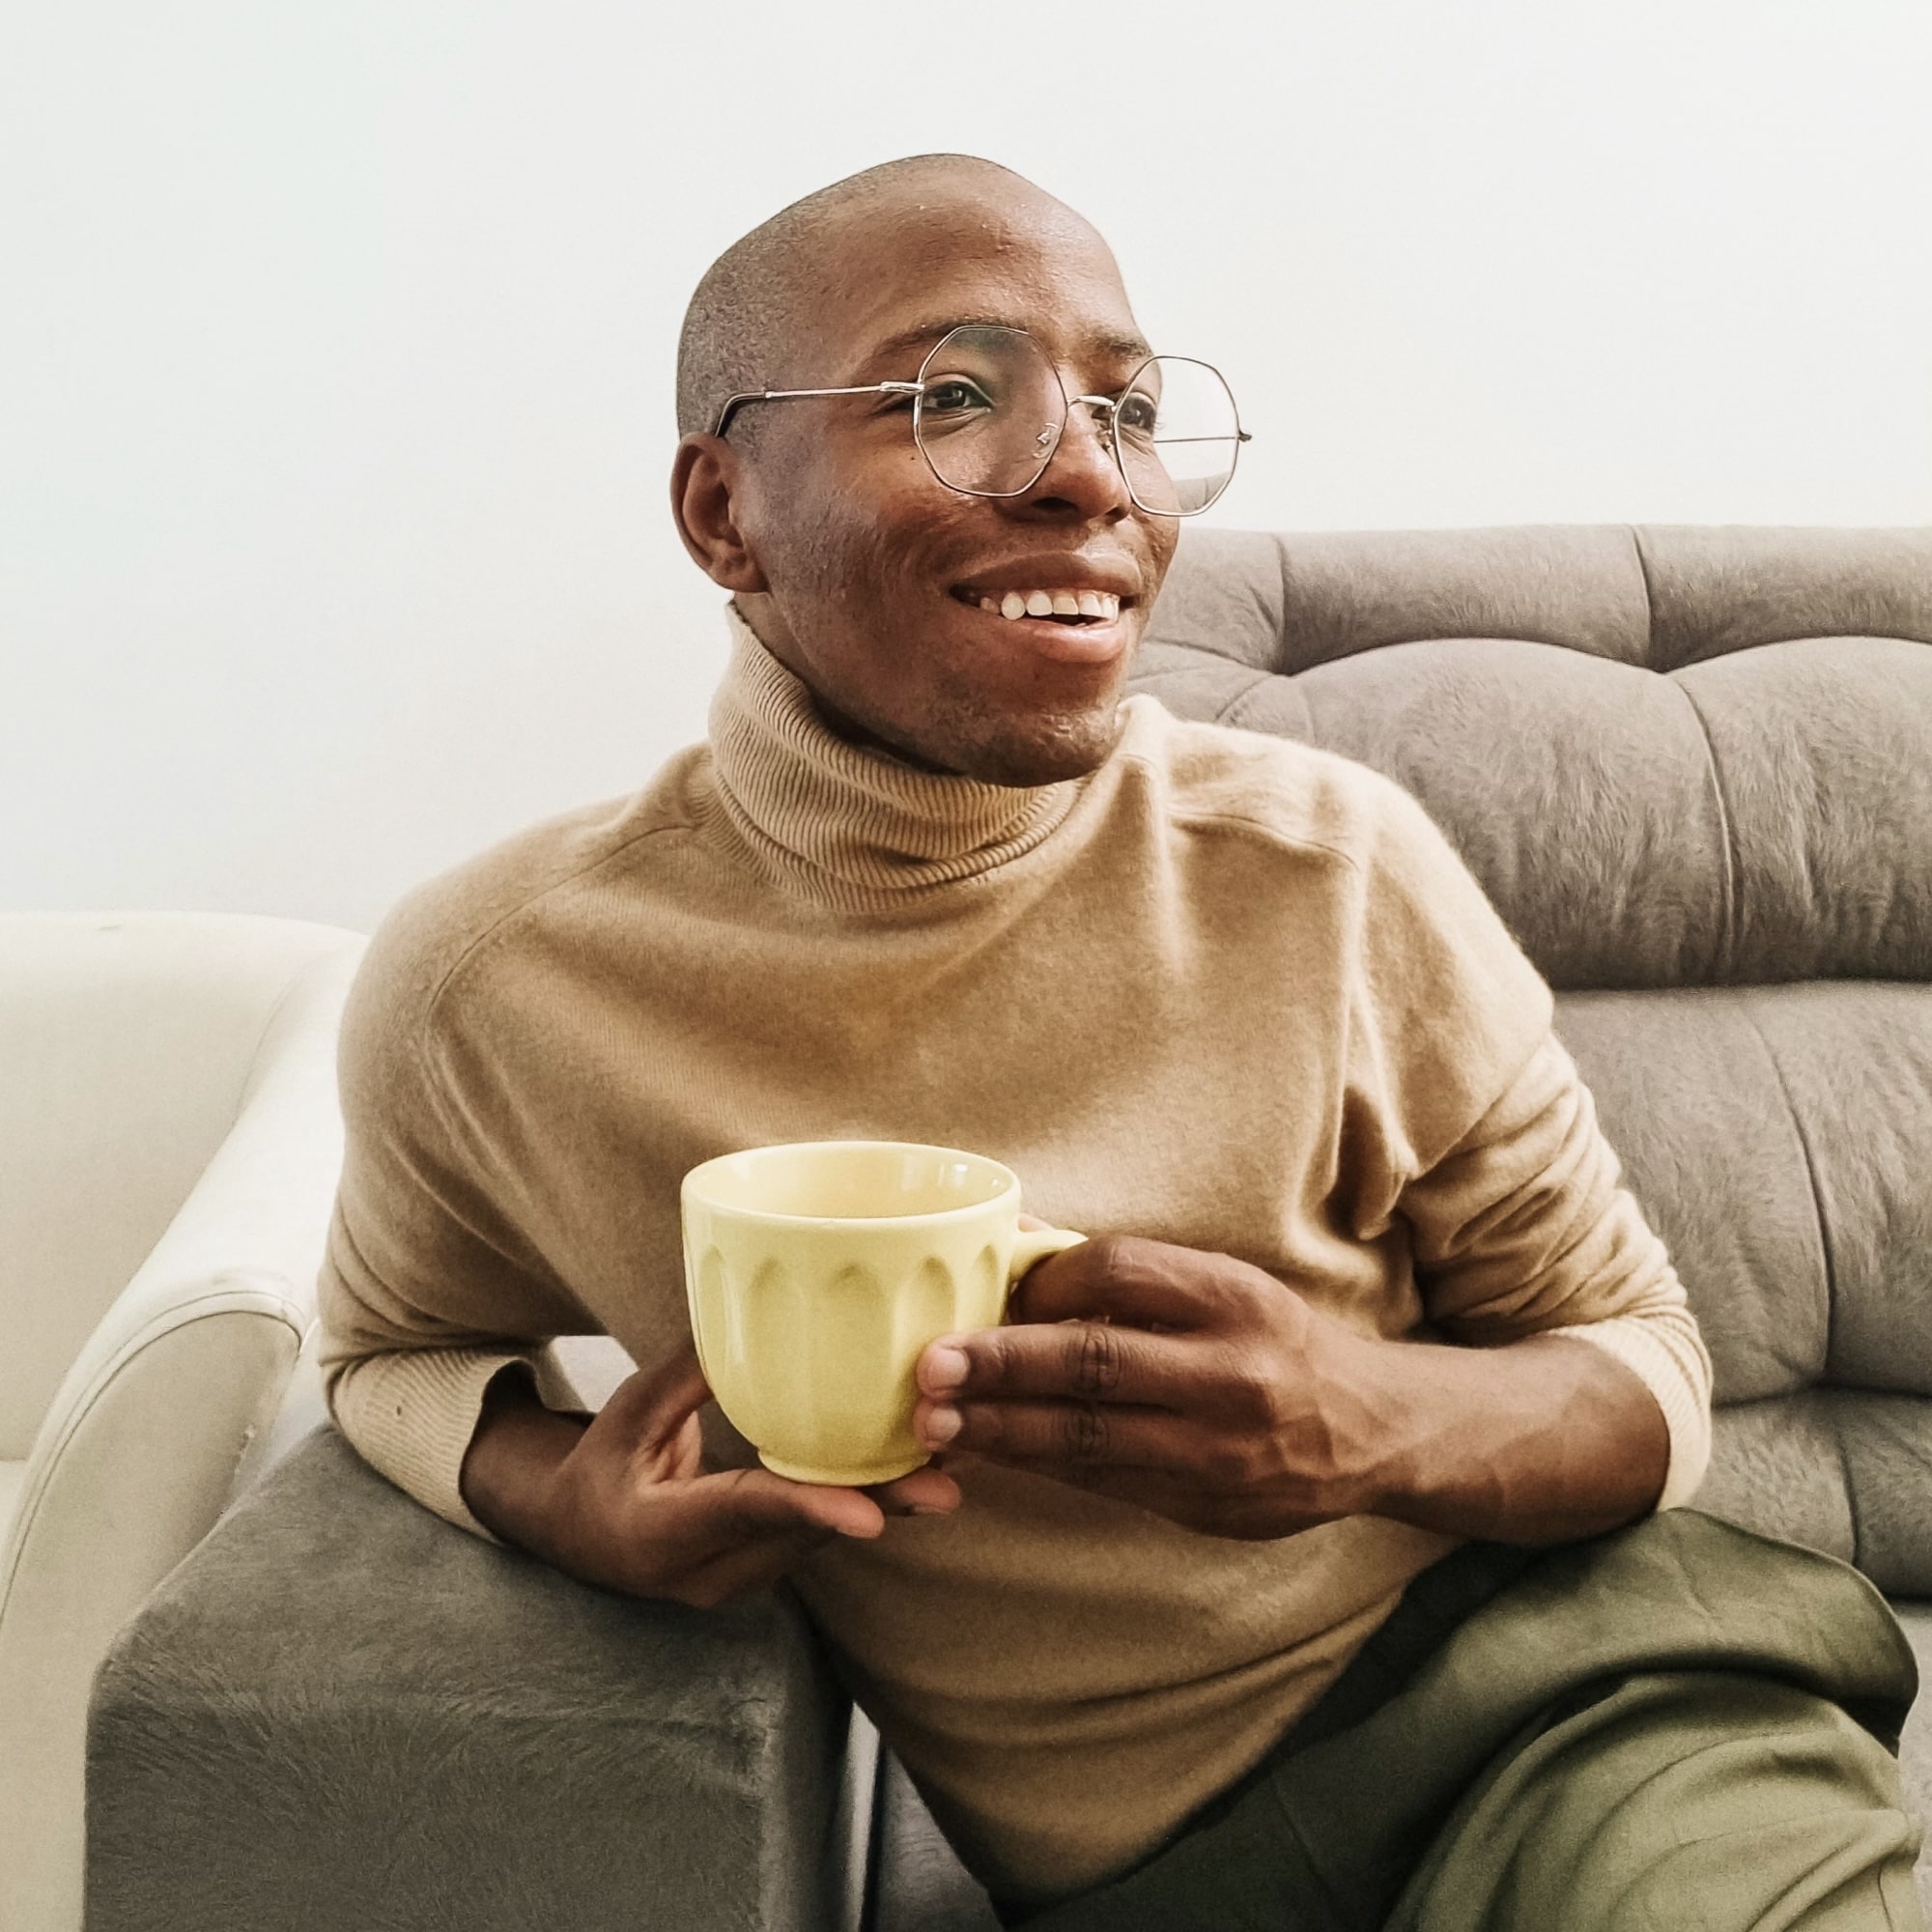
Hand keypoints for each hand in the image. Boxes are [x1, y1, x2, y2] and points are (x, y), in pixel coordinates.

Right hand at [462, 1350, 960, 1606]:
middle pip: (801, 1539)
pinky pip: (818, 1537)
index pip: (743, 1517)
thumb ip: (687, 1371)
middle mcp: (704, 1573)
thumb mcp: (629, 1412)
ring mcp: (737, 1580)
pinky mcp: (762, 1570)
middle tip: (944, 1484)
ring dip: (883, 1507)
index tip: (872, 1516)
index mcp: (657, 1535)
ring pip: (819, 1543)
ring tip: (949, 1468)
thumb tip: (747, 1306)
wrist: (576, 1534)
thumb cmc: (601, 1462)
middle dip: (876, 1508)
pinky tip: (917, 1472)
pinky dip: (864, 1503)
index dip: (810, 1510)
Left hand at [911, 1235, 1379, 1538]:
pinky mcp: (1201, 1504)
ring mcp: (1216, 1447)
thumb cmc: (1271, 1341)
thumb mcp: (1220, 1286)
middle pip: (1093, 1360)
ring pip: (1087, 1436)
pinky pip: (1099, 1481)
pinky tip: (986, 1452)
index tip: (994, 1290)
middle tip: (929, 1366)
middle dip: (1002, 1364)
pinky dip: (1035, 1465)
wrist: (1367, 1432)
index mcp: (1232, 1297)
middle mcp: (1229, 1371)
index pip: (1118, 1270)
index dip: (1046, 1278)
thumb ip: (1125, 1271)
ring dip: (1001, 1429)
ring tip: (934, 1423)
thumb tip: (1017, 1234)